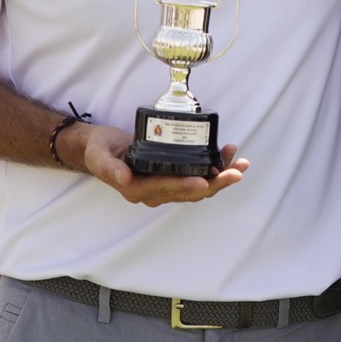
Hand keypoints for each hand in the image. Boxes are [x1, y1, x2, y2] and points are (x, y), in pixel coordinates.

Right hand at [78, 123, 248, 206]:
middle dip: (216, 183)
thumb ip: (110, 168)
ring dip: (221, 177)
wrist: (99, 149)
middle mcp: (154, 192)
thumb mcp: (99, 156)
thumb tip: (124, 180)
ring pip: (198, 186)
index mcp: (138, 189)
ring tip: (240, 163)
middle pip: (190, 191)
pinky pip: (196, 176)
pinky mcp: (171, 176)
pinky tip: (226, 155)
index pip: (167, 188)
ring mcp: (164, 186)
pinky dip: (214, 168)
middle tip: (237, 172)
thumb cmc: (99, 150)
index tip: (206, 181)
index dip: (187, 185)